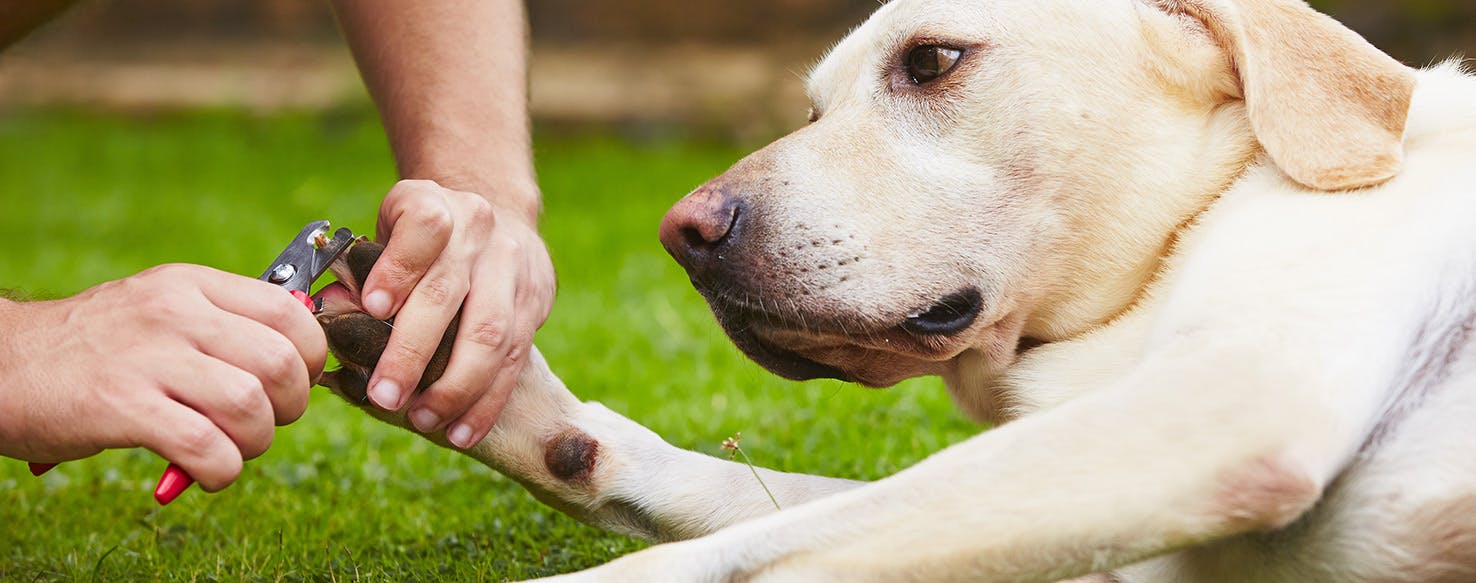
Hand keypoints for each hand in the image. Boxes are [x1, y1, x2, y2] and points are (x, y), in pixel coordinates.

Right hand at [0, 265, 326, 490]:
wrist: (2, 362)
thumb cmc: (96, 347)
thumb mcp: (161, 309)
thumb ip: (225, 324)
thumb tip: (300, 357)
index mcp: (192, 285)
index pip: (290, 311)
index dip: (310, 357)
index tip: (294, 382)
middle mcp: (174, 313)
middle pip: (281, 362)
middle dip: (290, 406)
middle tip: (263, 422)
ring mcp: (147, 357)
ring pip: (251, 405)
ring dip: (255, 442)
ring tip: (230, 449)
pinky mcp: (120, 406)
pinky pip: (207, 446)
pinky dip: (222, 470)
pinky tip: (204, 471)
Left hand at [358, 179, 554, 448]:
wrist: (496, 216)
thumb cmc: (423, 238)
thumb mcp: (388, 232)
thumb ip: (362, 271)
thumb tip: (331, 311)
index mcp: (434, 205)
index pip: (424, 228)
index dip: (399, 268)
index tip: (373, 307)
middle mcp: (479, 232)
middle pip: (450, 293)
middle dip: (414, 351)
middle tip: (384, 395)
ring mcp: (513, 268)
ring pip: (491, 334)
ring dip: (456, 387)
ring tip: (424, 419)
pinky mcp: (535, 302)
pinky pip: (514, 361)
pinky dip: (486, 402)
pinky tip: (461, 430)